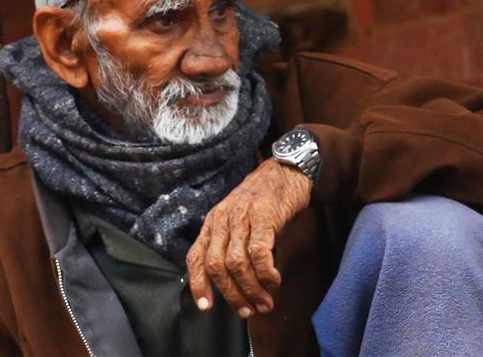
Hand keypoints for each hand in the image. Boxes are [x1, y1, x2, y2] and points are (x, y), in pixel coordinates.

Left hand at [186, 158, 311, 317]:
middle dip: (231, 295)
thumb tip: (237, 287)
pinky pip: (259, 252)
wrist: (287, 171)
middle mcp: (223, 220)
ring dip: (251, 289)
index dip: (198, 284)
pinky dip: (265, 272)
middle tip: (247, 311)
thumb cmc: (265, 203)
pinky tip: (274, 281)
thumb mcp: (241, 222)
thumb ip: (234, 248)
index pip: (196, 257)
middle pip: (216, 266)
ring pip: (237, 263)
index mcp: (213, 223)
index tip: (206, 307)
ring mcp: (242, 217)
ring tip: (265, 303)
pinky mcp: (264, 216)